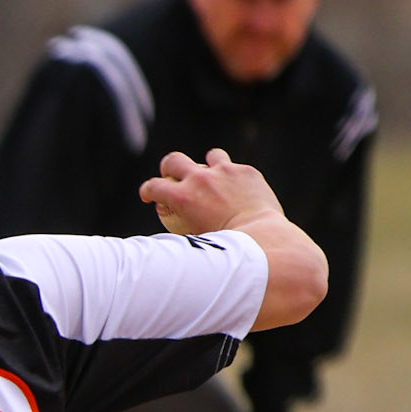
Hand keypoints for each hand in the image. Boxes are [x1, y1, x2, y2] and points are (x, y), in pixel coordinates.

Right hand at [139, 147, 284, 236]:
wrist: (262, 240)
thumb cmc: (226, 254)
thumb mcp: (194, 244)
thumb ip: (181, 235)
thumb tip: (172, 244)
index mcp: (183, 197)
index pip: (154, 186)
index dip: (148, 191)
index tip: (149, 197)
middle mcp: (200, 179)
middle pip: (174, 161)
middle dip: (169, 168)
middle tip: (172, 178)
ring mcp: (225, 172)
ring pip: (210, 157)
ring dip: (209, 167)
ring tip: (215, 182)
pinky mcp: (246, 172)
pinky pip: (237, 170)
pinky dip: (235, 180)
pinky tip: (242, 195)